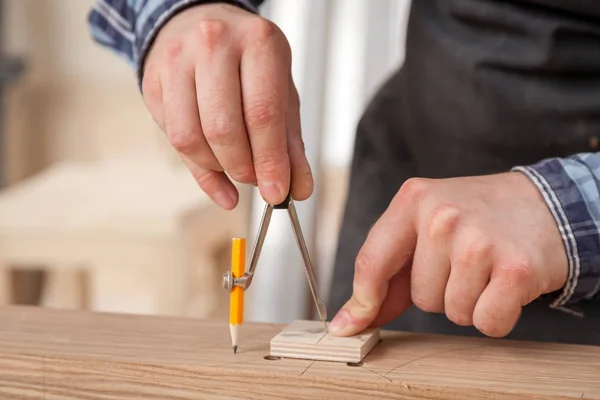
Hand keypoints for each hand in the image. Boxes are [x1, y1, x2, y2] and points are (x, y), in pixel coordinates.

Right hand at [141, 3, 312, 208]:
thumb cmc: (247, 62)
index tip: (277, 192)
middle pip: (223, 129)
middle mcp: (213, 43)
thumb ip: (290, 143)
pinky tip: (217, 177)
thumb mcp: (280, 92)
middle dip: (242, 168)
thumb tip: (297, 188)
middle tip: (255, 179)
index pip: (262, 114)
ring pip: (191, 138)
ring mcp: (177, 60)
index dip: (270, 161)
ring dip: (217, 168)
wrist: (200, 24)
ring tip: (235, 167)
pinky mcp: (153, 81)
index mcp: (257, 42)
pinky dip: (199, 168)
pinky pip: (173, 138)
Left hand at [329, 172, 568, 337]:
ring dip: (469, 302)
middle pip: (420, 297)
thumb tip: (351, 320)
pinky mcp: (515, 268)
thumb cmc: (477, 218)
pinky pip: (486, 322)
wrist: (545, 205)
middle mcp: (442, 216)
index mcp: (413, 199)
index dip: (363, 301)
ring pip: (452, 312)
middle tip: (465, 262)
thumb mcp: (425, 226)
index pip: (372, 262)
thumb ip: (387, 272)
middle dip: (440, 291)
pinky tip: (505, 283)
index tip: (350, 325)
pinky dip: (496, 314)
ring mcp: (479, 241)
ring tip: (486, 269)